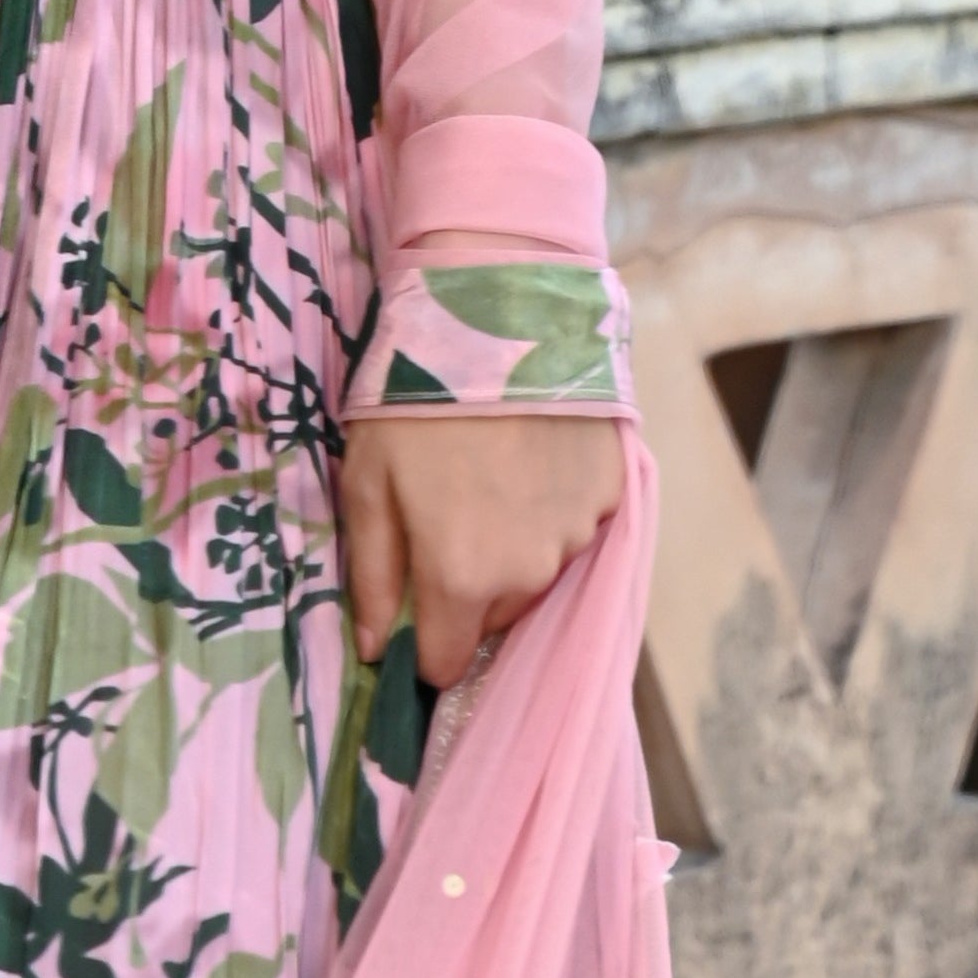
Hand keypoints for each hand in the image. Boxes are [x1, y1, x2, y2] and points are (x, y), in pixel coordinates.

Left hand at [341, 408, 623, 691]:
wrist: (500, 317)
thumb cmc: (416, 400)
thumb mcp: (367, 482)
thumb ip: (371, 575)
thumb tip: (376, 649)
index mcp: (463, 578)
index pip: (448, 660)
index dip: (426, 642)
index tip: (413, 603)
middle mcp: (529, 573)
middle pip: (494, 615)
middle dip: (468, 586)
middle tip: (445, 515)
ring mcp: (577, 532)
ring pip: (536, 572)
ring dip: (511, 546)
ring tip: (487, 476)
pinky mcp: (609, 493)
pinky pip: (573, 526)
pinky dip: (549, 507)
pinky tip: (528, 456)